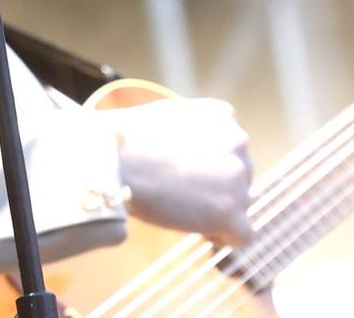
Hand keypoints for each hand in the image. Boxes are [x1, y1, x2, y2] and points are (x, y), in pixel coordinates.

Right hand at [111, 97, 253, 246]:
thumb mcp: (168, 116)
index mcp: (223, 116)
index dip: (211, 165)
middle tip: (180, 193)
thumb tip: (202, 159)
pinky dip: (226, 237)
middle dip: (215, 188)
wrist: (111, 159)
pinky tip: (203, 232)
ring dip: (217, 211)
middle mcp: (238, 142)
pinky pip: (243, 235)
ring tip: (182, 209)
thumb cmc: (125, 140)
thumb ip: (196, 131)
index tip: (186, 172)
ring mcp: (237, 178)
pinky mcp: (232, 212)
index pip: (233, 149)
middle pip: (239, 178)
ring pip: (239, 205)